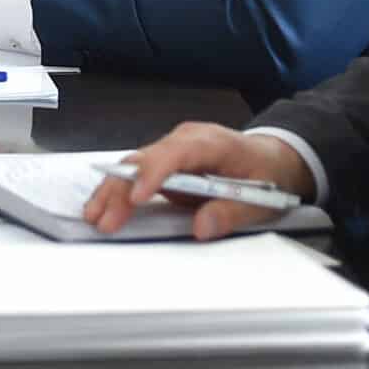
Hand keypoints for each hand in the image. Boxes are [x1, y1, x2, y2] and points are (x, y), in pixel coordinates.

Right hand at [78, 122, 311, 240]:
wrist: (274, 158)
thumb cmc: (268, 173)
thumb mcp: (261, 199)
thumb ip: (231, 212)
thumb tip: (202, 228)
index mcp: (212, 142)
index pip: (176, 153)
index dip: (153, 174)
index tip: (138, 197)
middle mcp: (186, 140)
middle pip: (146, 159)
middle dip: (121, 189)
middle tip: (105, 218)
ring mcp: (174, 150)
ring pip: (135, 165)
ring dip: (113, 191)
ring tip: (94, 216)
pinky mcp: (166, 163)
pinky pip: (138, 173)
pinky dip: (119, 191)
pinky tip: (102, 206)